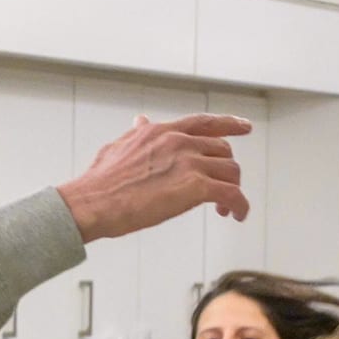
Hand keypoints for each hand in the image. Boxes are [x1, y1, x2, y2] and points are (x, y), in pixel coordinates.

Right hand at [58, 113, 251, 242]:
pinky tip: (237, 216)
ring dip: (232, 191)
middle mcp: (179, 141)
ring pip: (231, 171)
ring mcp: (188, 162)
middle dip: (225, 171)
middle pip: (222, 150)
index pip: (203, 123)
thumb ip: (136, 134)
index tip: (244, 127)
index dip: (228, 124)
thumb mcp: (120, 146)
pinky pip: (232, 194)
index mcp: (162, 131)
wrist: (94, 201)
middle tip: (221, 192)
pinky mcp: (195, 187)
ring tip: (224, 210)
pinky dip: (240, 206)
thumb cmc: (101, 182)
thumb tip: (140, 122)